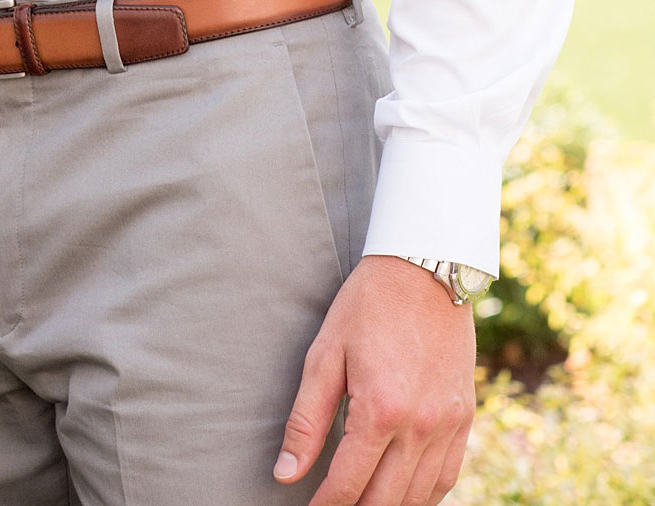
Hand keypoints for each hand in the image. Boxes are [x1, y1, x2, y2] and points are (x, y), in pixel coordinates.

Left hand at [275, 255, 476, 503]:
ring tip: (361, 505)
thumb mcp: (324, 355)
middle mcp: (420, 426)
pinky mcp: (465, 418)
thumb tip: (286, 474)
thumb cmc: (366, 306)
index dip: (326, 505)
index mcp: (380, 409)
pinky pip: (447, 477)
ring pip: (419, 497)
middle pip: (386, 500)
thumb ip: (306, 420)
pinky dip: (424, 496)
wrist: (425, 269)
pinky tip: (402, 496)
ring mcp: (448, 425)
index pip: (348, 483)